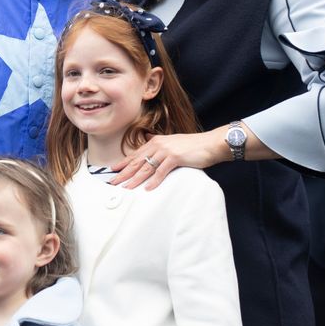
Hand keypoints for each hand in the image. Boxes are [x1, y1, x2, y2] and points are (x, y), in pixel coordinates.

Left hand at [111, 130, 226, 189]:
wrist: (210, 143)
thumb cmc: (193, 145)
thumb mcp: (172, 141)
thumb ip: (158, 140)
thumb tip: (147, 136)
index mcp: (155, 142)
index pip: (136, 154)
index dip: (123, 163)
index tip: (113, 170)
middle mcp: (158, 145)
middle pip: (137, 162)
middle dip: (124, 173)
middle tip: (113, 182)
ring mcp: (166, 151)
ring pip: (146, 167)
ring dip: (135, 179)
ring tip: (126, 188)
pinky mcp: (175, 157)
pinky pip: (161, 171)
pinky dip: (154, 181)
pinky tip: (147, 188)